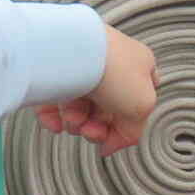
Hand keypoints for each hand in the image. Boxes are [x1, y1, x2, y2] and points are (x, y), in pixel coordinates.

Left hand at [33, 26, 155, 153]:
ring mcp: (80, 67)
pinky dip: (53, 118)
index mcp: (138, 65)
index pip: (138, 99)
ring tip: (72, 120)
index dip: (127, 123)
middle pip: (105, 110)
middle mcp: (109, 64)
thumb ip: (133, 131)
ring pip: (78, 107)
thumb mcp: (141, 106)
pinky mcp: (53, 71)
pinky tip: (56, 124)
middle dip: (98, 127)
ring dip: (76, 123)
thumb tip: (113, 143)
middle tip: (91, 131)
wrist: (72, 50)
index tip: (114, 137)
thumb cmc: (112, 67)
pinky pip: (52, 101)